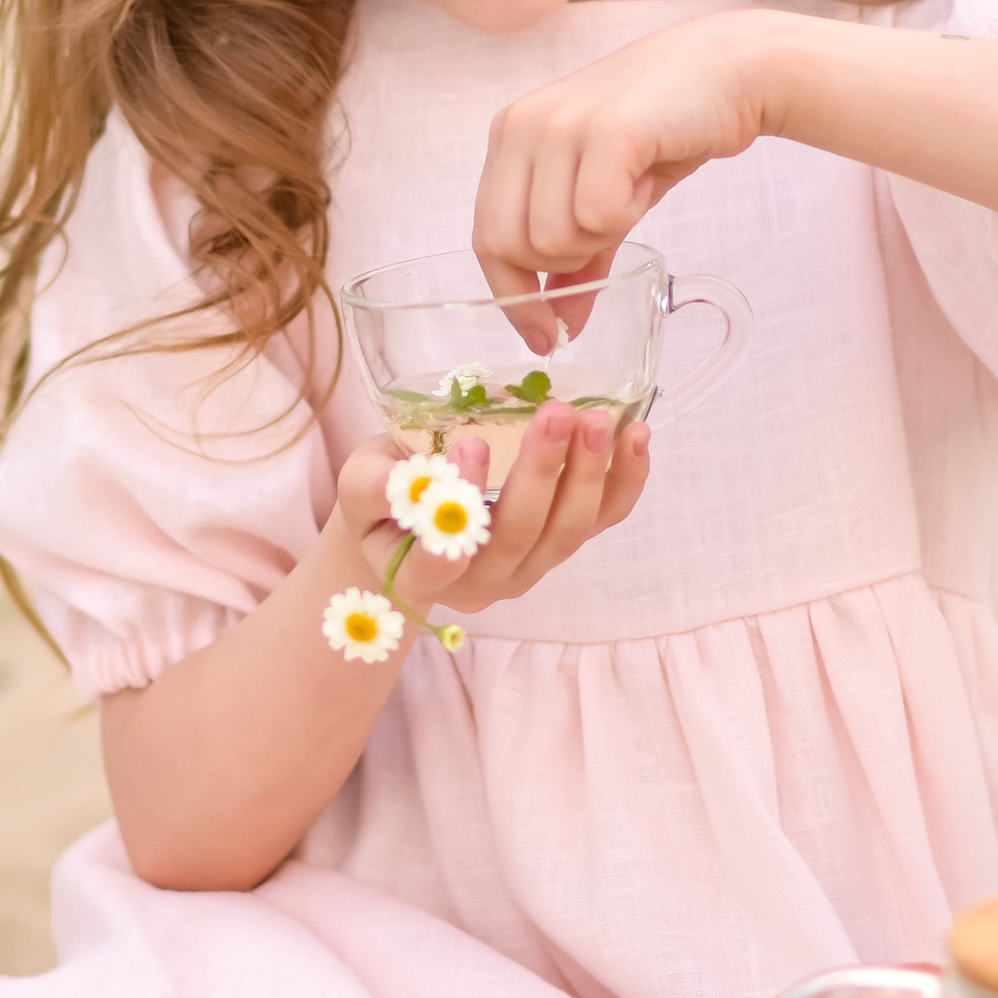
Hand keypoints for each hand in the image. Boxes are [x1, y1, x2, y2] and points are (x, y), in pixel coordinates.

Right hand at [333, 409, 649, 620]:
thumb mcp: (360, 487)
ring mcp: (529, 568)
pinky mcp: (561, 545)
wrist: (410, 526)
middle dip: (543, 472)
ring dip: (589, 473)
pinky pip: (602, 521)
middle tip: (556, 414)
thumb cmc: (383, 504)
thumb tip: (430, 471)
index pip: (443, 558)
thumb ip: (376, 486)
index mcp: (422, 575)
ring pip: (567, 531)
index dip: (461, 506)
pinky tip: (637, 437)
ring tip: (598, 419)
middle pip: (519, 536)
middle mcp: (483, 583)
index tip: (469, 447)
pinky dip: (625, 481)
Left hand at [471, 16, 771, 309]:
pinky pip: (598, 216)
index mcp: (510, 137)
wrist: (730, 70)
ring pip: (553, 237)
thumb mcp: (605, 196)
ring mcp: (561, 124)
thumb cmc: (664, 129)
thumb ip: (574, 258)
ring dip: (602, 234)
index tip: (546, 334)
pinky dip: (628, 214)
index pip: (486, 238)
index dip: (513, 295)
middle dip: (563, 264)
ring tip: (632, 190)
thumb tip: (559, 328)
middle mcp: (523, 125)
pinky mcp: (608, 130)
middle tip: (610, 228)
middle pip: (511, 245)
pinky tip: (645, 179)